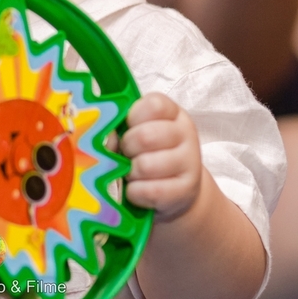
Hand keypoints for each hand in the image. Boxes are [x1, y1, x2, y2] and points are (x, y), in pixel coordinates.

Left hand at [122, 93, 202, 221]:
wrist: (174, 188)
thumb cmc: (148, 153)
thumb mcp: (134, 133)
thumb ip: (118, 129)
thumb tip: (107, 139)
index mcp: (172, 112)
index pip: (153, 105)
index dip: (133, 117)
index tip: (128, 126)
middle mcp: (185, 133)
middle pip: (146, 137)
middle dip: (127, 148)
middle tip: (126, 153)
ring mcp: (190, 161)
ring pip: (146, 166)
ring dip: (130, 173)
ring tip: (132, 173)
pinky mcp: (187, 189)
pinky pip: (152, 192)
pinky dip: (136, 193)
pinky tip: (136, 190)